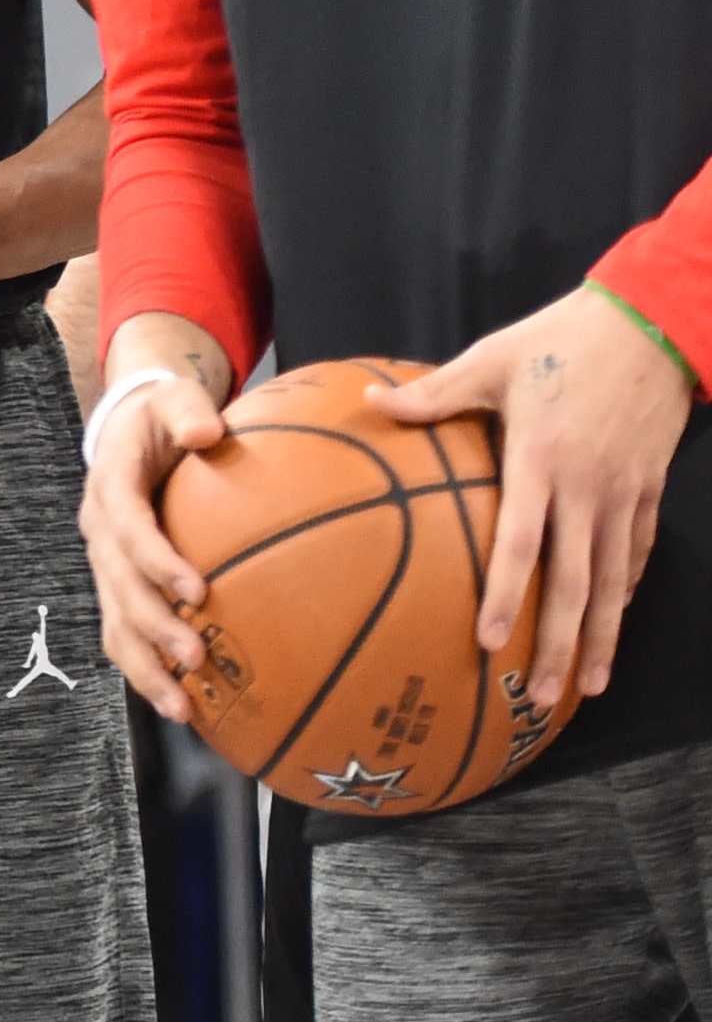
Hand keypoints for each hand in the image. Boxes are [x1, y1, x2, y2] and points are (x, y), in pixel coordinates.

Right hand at [78, 337, 232, 722]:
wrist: (127, 425)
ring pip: (114, 623)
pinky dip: (147, 669)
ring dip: (144, 668)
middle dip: (153, 628)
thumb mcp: (174, 398)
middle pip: (117, 589)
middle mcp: (100, 532)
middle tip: (197, 659)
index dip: (156, 561)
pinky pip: (125, 632)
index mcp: (110, 488)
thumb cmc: (162, 413)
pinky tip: (183, 704)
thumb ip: (188, 410)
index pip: (128, 529)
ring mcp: (105, 563)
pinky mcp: (118, 584)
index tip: (196, 590)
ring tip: (182, 708)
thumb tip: (207, 431)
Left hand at [378, 284, 700, 710]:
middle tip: (544, 695)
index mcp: (540, 460)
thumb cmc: (558, 341)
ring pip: (613, 580)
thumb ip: (434, 395)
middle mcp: (586, 487)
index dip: (505, 596)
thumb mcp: (490, 361)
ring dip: (602, 636)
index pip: (520, 543)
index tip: (490, 641)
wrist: (648, 325)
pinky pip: (637, 551)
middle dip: (562, 644)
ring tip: (589, 686)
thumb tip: (371, 402)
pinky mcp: (650, 488)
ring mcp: (624, 492)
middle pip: (575, 582)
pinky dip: (625, 589)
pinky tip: (613, 620)